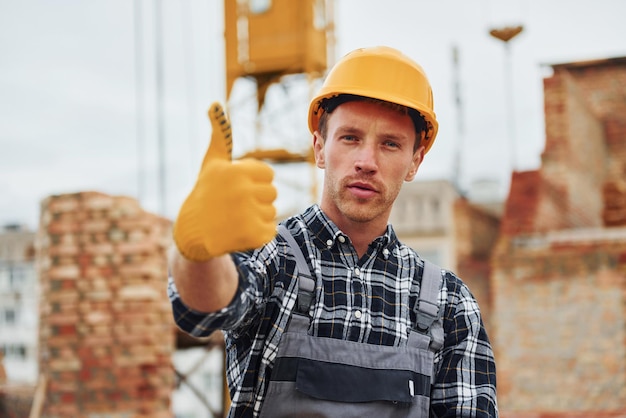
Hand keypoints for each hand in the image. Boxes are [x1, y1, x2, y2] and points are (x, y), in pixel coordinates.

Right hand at [173, 102, 276, 260]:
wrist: (192, 232)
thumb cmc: (206, 192)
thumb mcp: (212, 163)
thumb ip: (219, 135)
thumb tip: (214, 104)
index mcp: (237, 171)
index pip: (268, 174)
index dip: (254, 181)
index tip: (236, 188)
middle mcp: (242, 191)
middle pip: (272, 193)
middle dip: (257, 199)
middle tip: (235, 205)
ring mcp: (248, 214)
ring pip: (272, 212)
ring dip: (258, 217)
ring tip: (235, 218)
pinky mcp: (254, 236)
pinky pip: (271, 230)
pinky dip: (259, 233)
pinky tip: (239, 232)